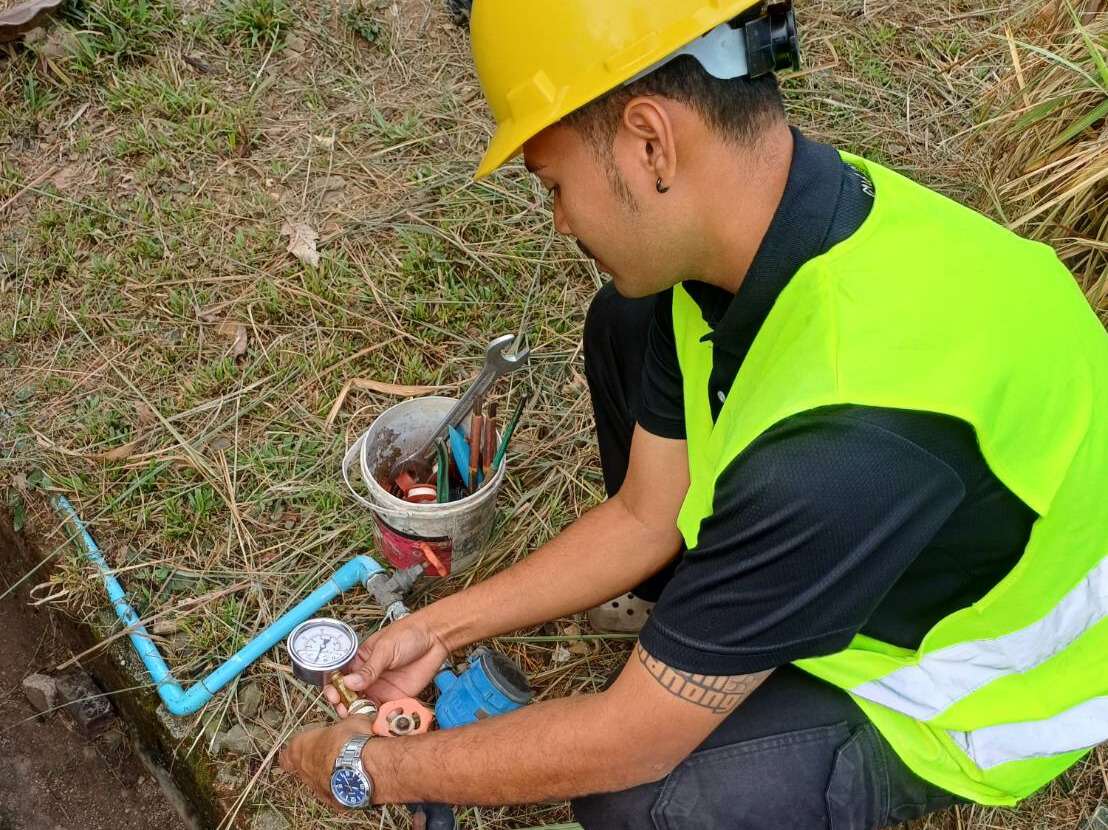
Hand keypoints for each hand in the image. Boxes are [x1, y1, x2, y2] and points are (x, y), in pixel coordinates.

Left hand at [278, 715, 376, 808]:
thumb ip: (344, 724)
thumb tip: (351, 722)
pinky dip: (346, 786)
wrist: (365, 766)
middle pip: (306, 768)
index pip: (287, 755)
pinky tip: (358, 777)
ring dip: (334, 774)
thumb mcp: (350, 721)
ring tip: (352, 764)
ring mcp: (318, 788)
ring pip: (321, 781)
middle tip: (337, 751)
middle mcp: (305, 770)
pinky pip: (337, 792)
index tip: (307, 745)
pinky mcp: (334, 801)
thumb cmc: (352, 741)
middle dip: (321, 760)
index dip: (298, 750)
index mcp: (301, 747)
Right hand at [325, 612, 449, 716]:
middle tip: (342, 709)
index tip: (333, 695)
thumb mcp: (386, 649)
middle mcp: (368, 677)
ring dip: (358, 714)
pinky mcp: (395, 698)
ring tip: (356, 716)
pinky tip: (373, 721)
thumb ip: (369, 668)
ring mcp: (380, 688)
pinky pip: (382, 712)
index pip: (341, 676)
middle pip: (349, 695)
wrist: (435, 638)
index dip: (334, 687)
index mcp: (361, 661)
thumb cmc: (409, 634)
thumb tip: (348, 683)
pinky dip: (376, 718)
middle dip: (342, 704)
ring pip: (363, 706)